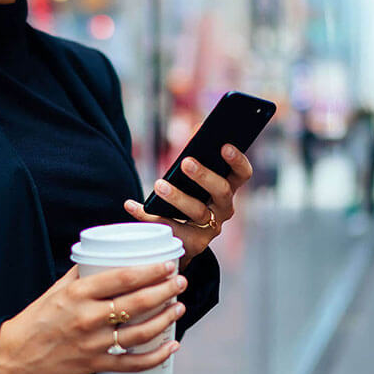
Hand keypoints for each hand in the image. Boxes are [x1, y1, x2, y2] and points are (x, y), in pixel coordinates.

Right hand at [0, 261, 187, 373]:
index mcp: (78, 293)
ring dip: (165, 319)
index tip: (168, 264)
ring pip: (139, 332)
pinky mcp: (94, 365)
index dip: (150, 271)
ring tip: (179, 308)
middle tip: (181, 282)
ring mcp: (93, 343)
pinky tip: (171, 347)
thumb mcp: (57, 289)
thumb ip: (82, 274)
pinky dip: (155, 357)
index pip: (121, 278)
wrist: (15, 354)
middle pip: (136, 302)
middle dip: (165, 291)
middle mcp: (87, 317)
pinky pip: (131, 364)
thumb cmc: (37, 318)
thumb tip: (106, 257)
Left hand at [123, 143, 252, 269]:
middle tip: (186, 162)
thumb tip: (196, 128)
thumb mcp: (192, 178)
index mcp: (227, 189)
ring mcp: (210, 229)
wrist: (181, 240)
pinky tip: (131, 204)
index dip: (237, 160)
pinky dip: (147, 215)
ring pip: (197, 212)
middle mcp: (223, 210)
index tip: (224, 146)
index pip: (242, 174)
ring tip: (159, 184)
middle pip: (221, 192)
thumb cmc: (187, 199)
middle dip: (205, 176)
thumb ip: (197, 155)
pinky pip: (168, 228)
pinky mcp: (191, 245)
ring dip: (178, 197)